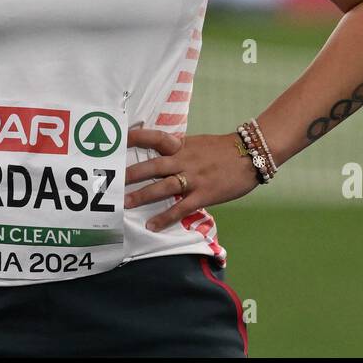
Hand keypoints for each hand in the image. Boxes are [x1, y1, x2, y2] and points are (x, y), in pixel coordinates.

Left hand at [124, 123, 259, 232]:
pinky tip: (152, 225)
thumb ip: (178, 148)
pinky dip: (165, 217)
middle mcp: (184, 160)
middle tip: (111, 181)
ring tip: (125, 204)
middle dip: (131, 174)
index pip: (155, 137)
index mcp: (182, 145)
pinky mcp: (204, 194)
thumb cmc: (223, 150)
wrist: (251, 154)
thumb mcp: (197, 143)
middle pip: (153, 165)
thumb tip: (158, 150)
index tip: (118, 140)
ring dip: (142, 195)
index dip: (135, 137)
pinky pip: (181, 208)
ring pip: (163, 186)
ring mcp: (194, 178)